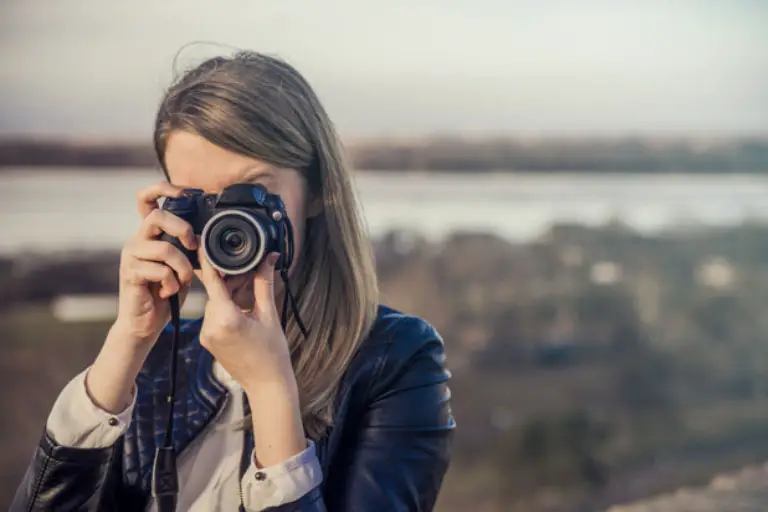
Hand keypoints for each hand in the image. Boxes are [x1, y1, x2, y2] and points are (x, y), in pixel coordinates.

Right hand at [114, 181, 197, 343]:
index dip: (164, 188)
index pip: (147, 199)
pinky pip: (160, 271)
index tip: (186, 193)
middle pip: (157, 216)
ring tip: (182, 281)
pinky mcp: (130, 273)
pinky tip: (168, 291)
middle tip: (192, 246)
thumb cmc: (166, 290)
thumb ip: (187, 247)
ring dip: (183, 268)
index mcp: (149, 233)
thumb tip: (205, 236)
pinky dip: (172, 283)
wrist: (146, 322)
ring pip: (164, 249)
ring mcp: (131, 255)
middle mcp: (137, 239)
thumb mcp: (182, 264)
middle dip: (182, 228)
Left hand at [198, 249, 305, 466]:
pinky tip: (242, 307)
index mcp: (226, 318)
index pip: (212, 281)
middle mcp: (210, 326)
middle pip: (215, 291)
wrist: (266, 385)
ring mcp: (206, 335)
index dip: (207, 259)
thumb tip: (267, 259)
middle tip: (250, 271)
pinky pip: (214, 314)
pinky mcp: (207, 340)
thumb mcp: (269, 314)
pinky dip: (226, 307)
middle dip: (230, 279)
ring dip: (229, 293)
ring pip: (214, 302)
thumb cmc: (272, 353)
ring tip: (249, 292)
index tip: (203, 241)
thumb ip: (264, 284)